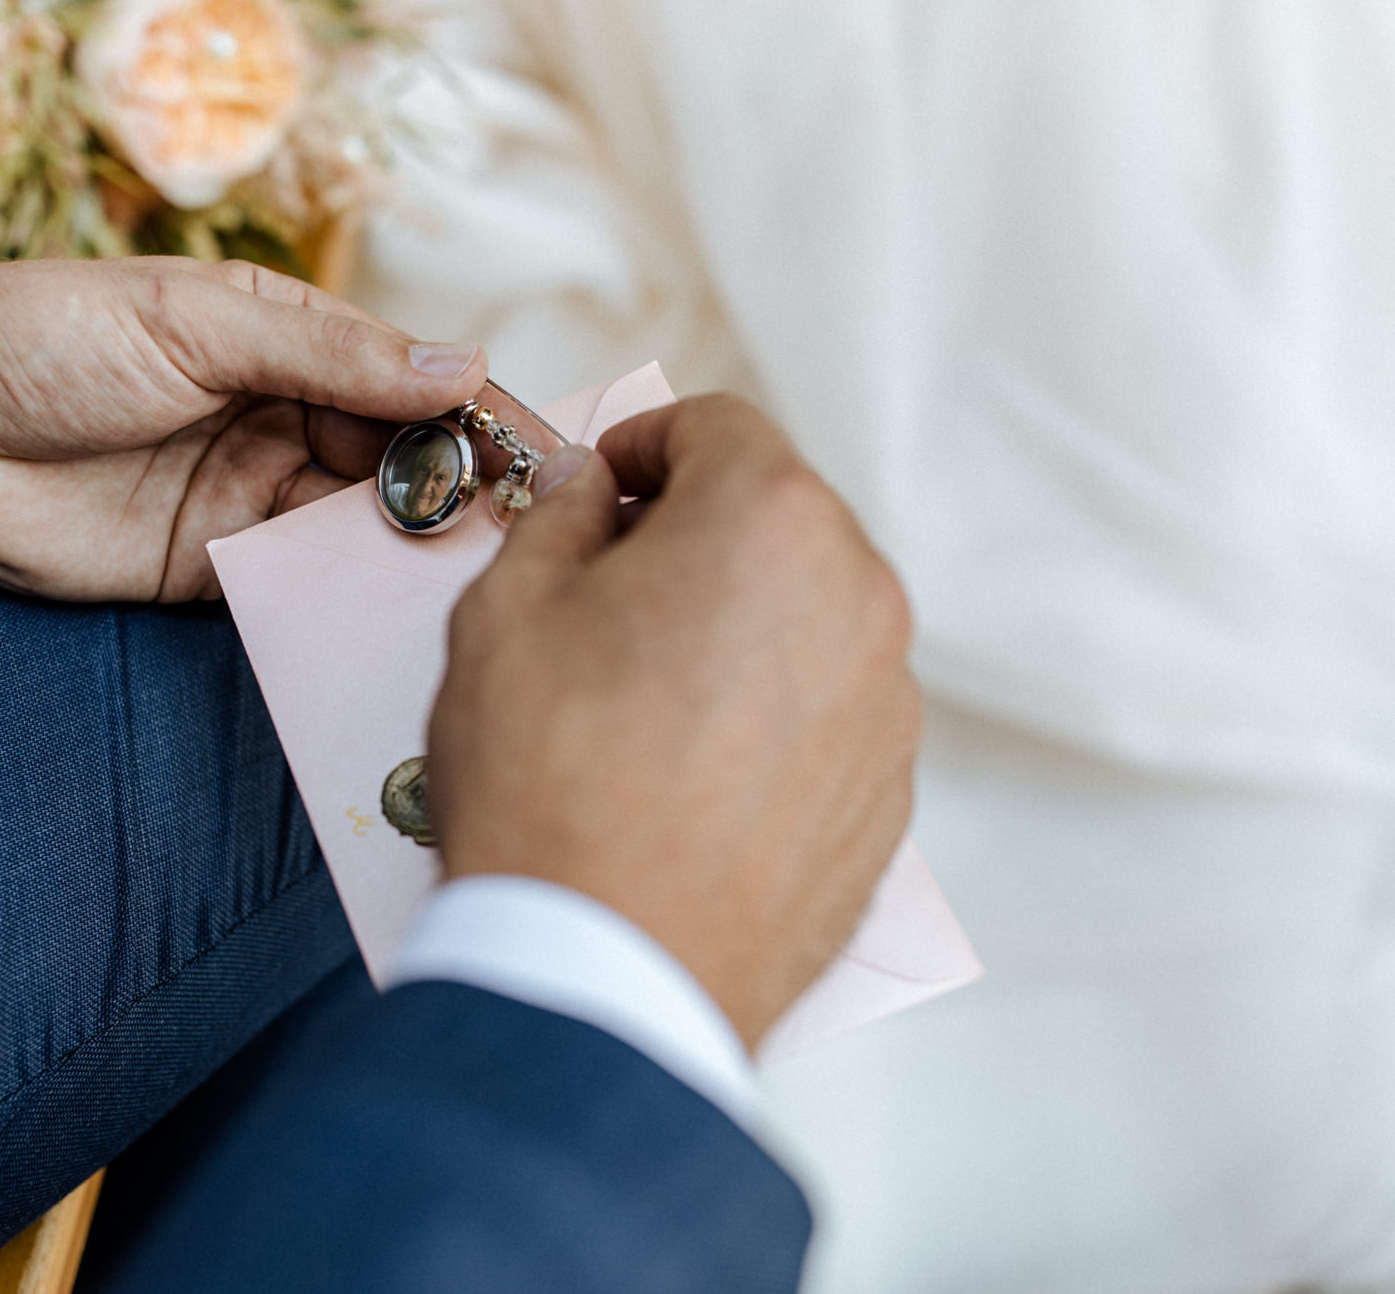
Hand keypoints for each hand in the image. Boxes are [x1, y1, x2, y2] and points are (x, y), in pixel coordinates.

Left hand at [0, 257, 488, 599]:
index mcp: (286, 340)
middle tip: (531, 537)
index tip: (549, 456)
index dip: (482, 416)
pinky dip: (347, 599)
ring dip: (417, 553)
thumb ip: (326, 355)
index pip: (411, 381)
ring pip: (361, 529)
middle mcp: (281, 418)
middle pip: (403, 462)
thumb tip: (460, 367)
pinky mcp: (208, 569)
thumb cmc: (39, 338)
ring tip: (487, 582)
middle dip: (465, 494)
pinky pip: (298, 586)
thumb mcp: (191, 325)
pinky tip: (400, 615)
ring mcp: (248, 497)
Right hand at [428, 397, 919, 1049]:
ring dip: (735, 624)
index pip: (716, 426)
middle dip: (693, 533)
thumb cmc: (551, 783)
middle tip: (607, 588)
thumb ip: (558, 516)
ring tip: (642, 694)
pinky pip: (825, 712)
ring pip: (806, 618)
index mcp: (772, 521)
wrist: (609, 968)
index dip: (642, 443)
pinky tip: (689, 766)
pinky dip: (768, 712)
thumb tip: (588, 488)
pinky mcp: (887, 793)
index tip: (600, 485)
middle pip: (774, 520)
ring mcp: (886, 703)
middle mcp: (859, 598)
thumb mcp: (507, 610)